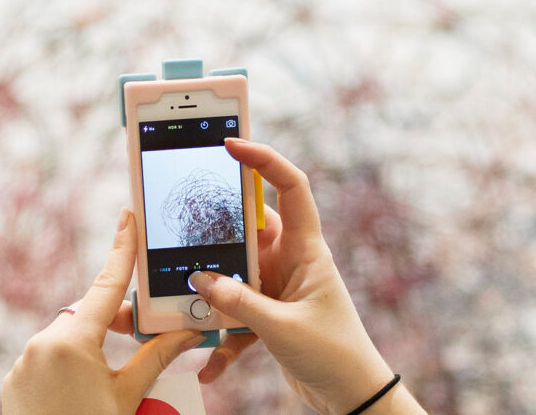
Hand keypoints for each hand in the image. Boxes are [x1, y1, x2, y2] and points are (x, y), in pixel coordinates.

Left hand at [2, 209, 205, 413]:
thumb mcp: (130, 396)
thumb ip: (155, 357)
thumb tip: (188, 331)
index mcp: (72, 341)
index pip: (105, 285)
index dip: (121, 250)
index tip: (127, 217)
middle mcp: (41, 343)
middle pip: (85, 316)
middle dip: (111, 322)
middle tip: (140, 331)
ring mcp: (22, 363)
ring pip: (65, 339)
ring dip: (89, 348)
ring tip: (110, 378)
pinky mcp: (12, 383)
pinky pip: (45, 361)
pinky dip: (66, 367)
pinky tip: (81, 391)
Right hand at [190, 138, 424, 414]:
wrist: (352, 395)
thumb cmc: (334, 353)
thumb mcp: (283, 327)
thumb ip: (239, 303)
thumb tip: (201, 279)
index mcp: (306, 249)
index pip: (290, 187)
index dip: (264, 160)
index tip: (231, 144)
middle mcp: (290, 260)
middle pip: (247, 228)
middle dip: (215, 232)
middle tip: (184, 230)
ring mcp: (277, 286)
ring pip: (234, 271)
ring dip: (213, 289)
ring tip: (185, 297)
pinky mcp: (266, 312)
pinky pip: (235, 312)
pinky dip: (221, 336)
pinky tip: (210, 365)